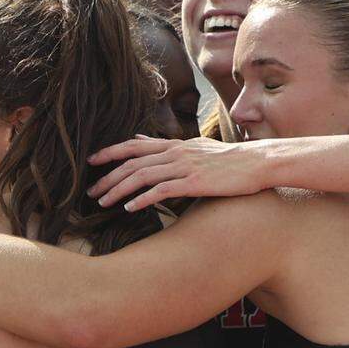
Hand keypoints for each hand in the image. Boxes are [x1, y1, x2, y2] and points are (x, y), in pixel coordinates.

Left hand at [86, 135, 265, 211]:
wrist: (257, 163)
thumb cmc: (228, 160)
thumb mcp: (193, 147)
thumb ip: (165, 146)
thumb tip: (139, 139)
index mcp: (174, 145)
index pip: (134, 146)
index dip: (110, 153)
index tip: (91, 162)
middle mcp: (175, 153)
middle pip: (132, 162)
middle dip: (108, 177)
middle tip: (91, 192)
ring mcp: (184, 167)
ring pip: (142, 176)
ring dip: (119, 190)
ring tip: (104, 203)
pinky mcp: (194, 182)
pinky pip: (162, 191)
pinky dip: (143, 199)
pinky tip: (130, 209)